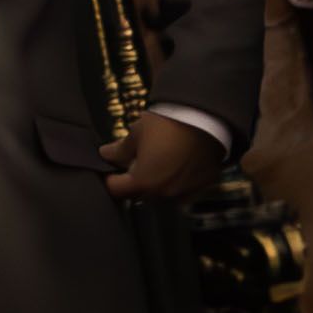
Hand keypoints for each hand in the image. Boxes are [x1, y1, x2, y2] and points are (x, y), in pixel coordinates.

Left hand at [100, 112, 228, 204]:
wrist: (206, 118)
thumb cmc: (169, 123)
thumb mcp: (137, 132)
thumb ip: (119, 149)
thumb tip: (106, 154)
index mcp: (143, 182)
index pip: (116, 190)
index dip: (110, 179)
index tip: (110, 171)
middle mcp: (164, 193)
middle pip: (139, 194)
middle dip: (133, 181)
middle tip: (135, 162)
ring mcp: (184, 192)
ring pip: (162, 194)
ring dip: (156, 183)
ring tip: (159, 160)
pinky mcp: (201, 186)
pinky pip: (183, 190)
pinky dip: (177, 181)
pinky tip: (177, 164)